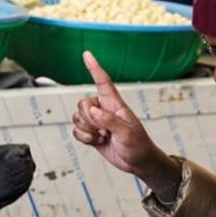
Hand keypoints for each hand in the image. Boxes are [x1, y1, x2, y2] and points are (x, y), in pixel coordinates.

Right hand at [72, 51, 179, 197]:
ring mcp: (97, 121)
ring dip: (87, 130)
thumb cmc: (138, 145)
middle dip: (89, 119)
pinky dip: (84, 138)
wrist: (138, 162)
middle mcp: (104, 109)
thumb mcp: (127, 133)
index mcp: (115, 104)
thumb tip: (93, 111)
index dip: (95, 68)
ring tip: (103, 136)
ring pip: (77, 117)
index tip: (87, 54)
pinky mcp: (91, 133)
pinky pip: (76, 131)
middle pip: (83, 103)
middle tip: (104, 130)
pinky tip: (97, 142)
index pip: (103, 82)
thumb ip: (110, 120)